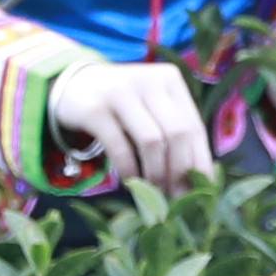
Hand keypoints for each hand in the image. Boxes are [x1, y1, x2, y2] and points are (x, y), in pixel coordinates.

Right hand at [52, 59, 218, 196]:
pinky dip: (129, 170)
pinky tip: (131, 181)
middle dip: (179, 171)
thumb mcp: (152, 108)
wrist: (74, 85)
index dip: (199, 163)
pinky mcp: (95, 109)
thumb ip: (174, 132)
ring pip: (152, 141)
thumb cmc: (124, 104)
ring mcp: (120, 92)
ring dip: (156, 173)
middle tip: (176, 195)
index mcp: (170, 80)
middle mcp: (148, 81)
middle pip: (178, 133)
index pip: (194, 126)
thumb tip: (198, 179)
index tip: (201, 191)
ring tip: (155, 191)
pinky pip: (120, 147)